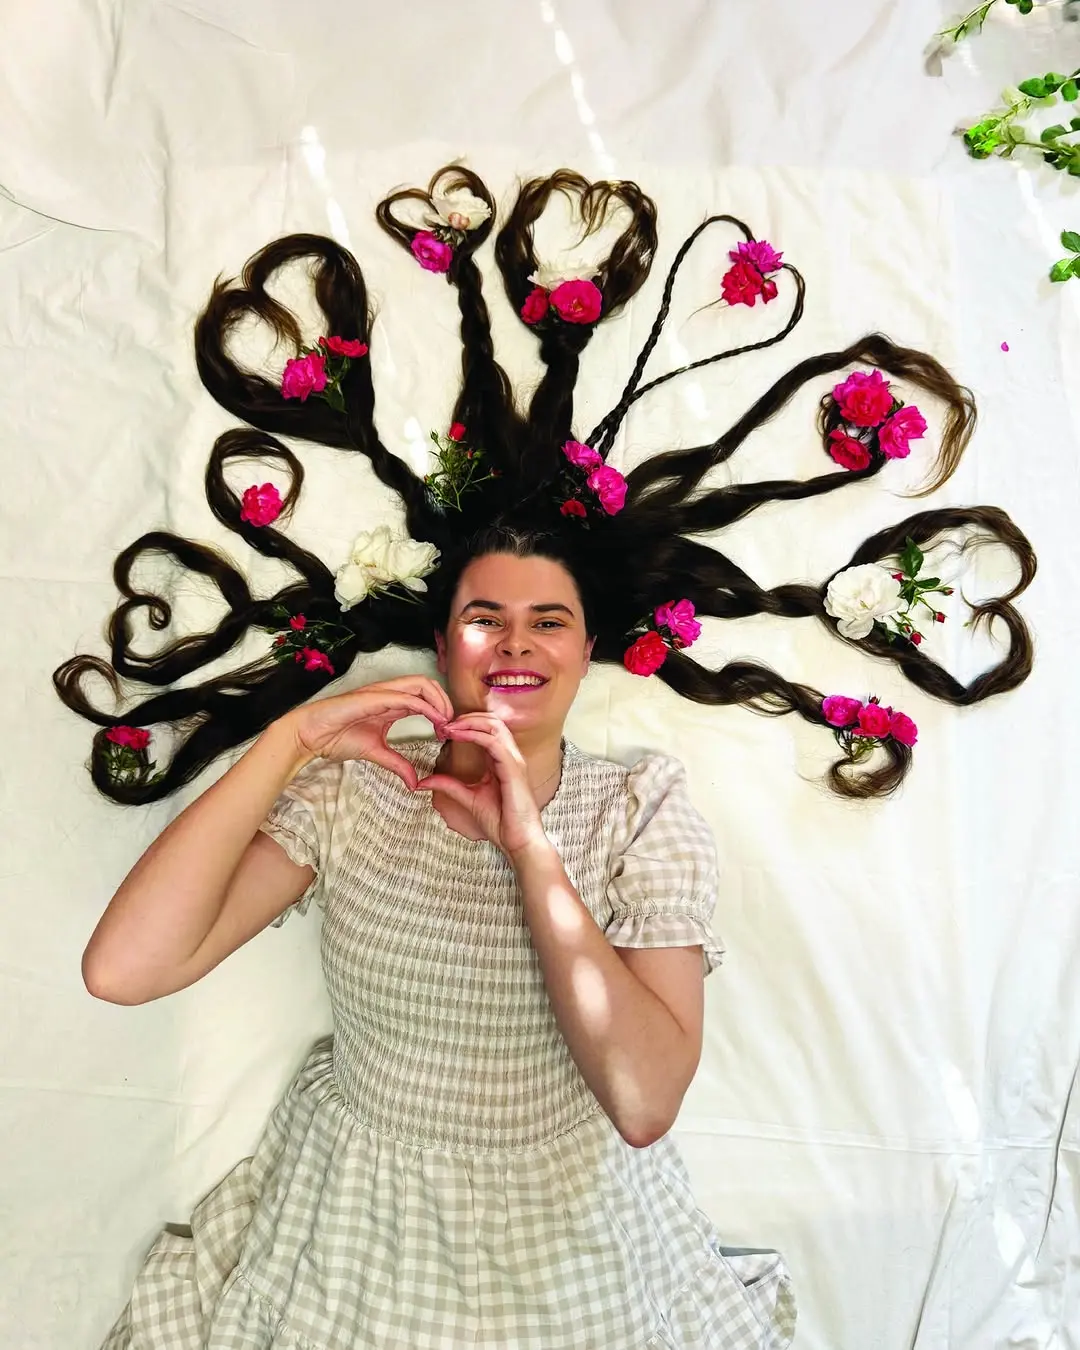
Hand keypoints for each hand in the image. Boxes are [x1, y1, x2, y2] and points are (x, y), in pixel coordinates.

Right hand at [282, 675, 453, 788]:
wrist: (310, 735)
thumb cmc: (336, 737)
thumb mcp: (376, 754)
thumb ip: (397, 765)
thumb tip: (415, 783)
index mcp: (391, 704)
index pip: (425, 697)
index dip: (441, 710)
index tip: (447, 733)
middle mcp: (389, 694)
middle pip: (428, 685)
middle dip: (446, 702)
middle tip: (452, 726)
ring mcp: (382, 693)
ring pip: (421, 684)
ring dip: (440, 701)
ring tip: (447, 722)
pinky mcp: (374, 697)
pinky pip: (407, 697)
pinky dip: (427, 707)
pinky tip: (436, 721)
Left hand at [415, 712, 550, 857]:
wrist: (518, 840)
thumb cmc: (501, 822)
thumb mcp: (468, 798)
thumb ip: (449, 786)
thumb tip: (423, 781)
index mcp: (502, 761)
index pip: (488, 730)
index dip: (466, 724)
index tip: (443, 729)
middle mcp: (510, 756)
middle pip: (492, 721)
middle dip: (468, 717)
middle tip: (444, 723)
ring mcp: (514, 760)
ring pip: (495, 725)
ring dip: (470, 722)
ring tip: (449, 726)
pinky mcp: (513, 768)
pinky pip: (493, 742)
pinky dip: (474, 734)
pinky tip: (458, 735)